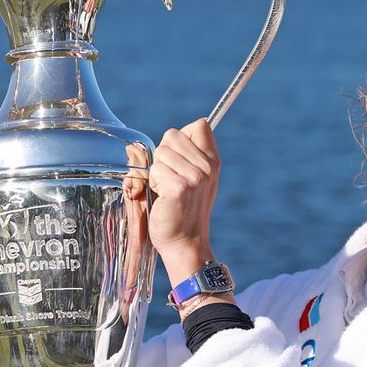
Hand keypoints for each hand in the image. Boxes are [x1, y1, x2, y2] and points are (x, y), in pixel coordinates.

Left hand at [148, 119, 219, 282]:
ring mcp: (195, 176)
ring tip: (166, 188)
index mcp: (213, 161)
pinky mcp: (179, 187)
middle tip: (170, 177)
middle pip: (173, 134)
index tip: (181, 158)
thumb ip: (187, 155)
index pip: (200, 125)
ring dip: (156, 170)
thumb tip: (161, 136)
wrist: (185, 241)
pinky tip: (162, 196)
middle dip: (164, 154)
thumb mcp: (193, 179)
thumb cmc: (183, 209)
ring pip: (161, 152)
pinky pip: (154, 169)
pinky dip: (152, 182)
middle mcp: (208, 166)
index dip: (183, 137)